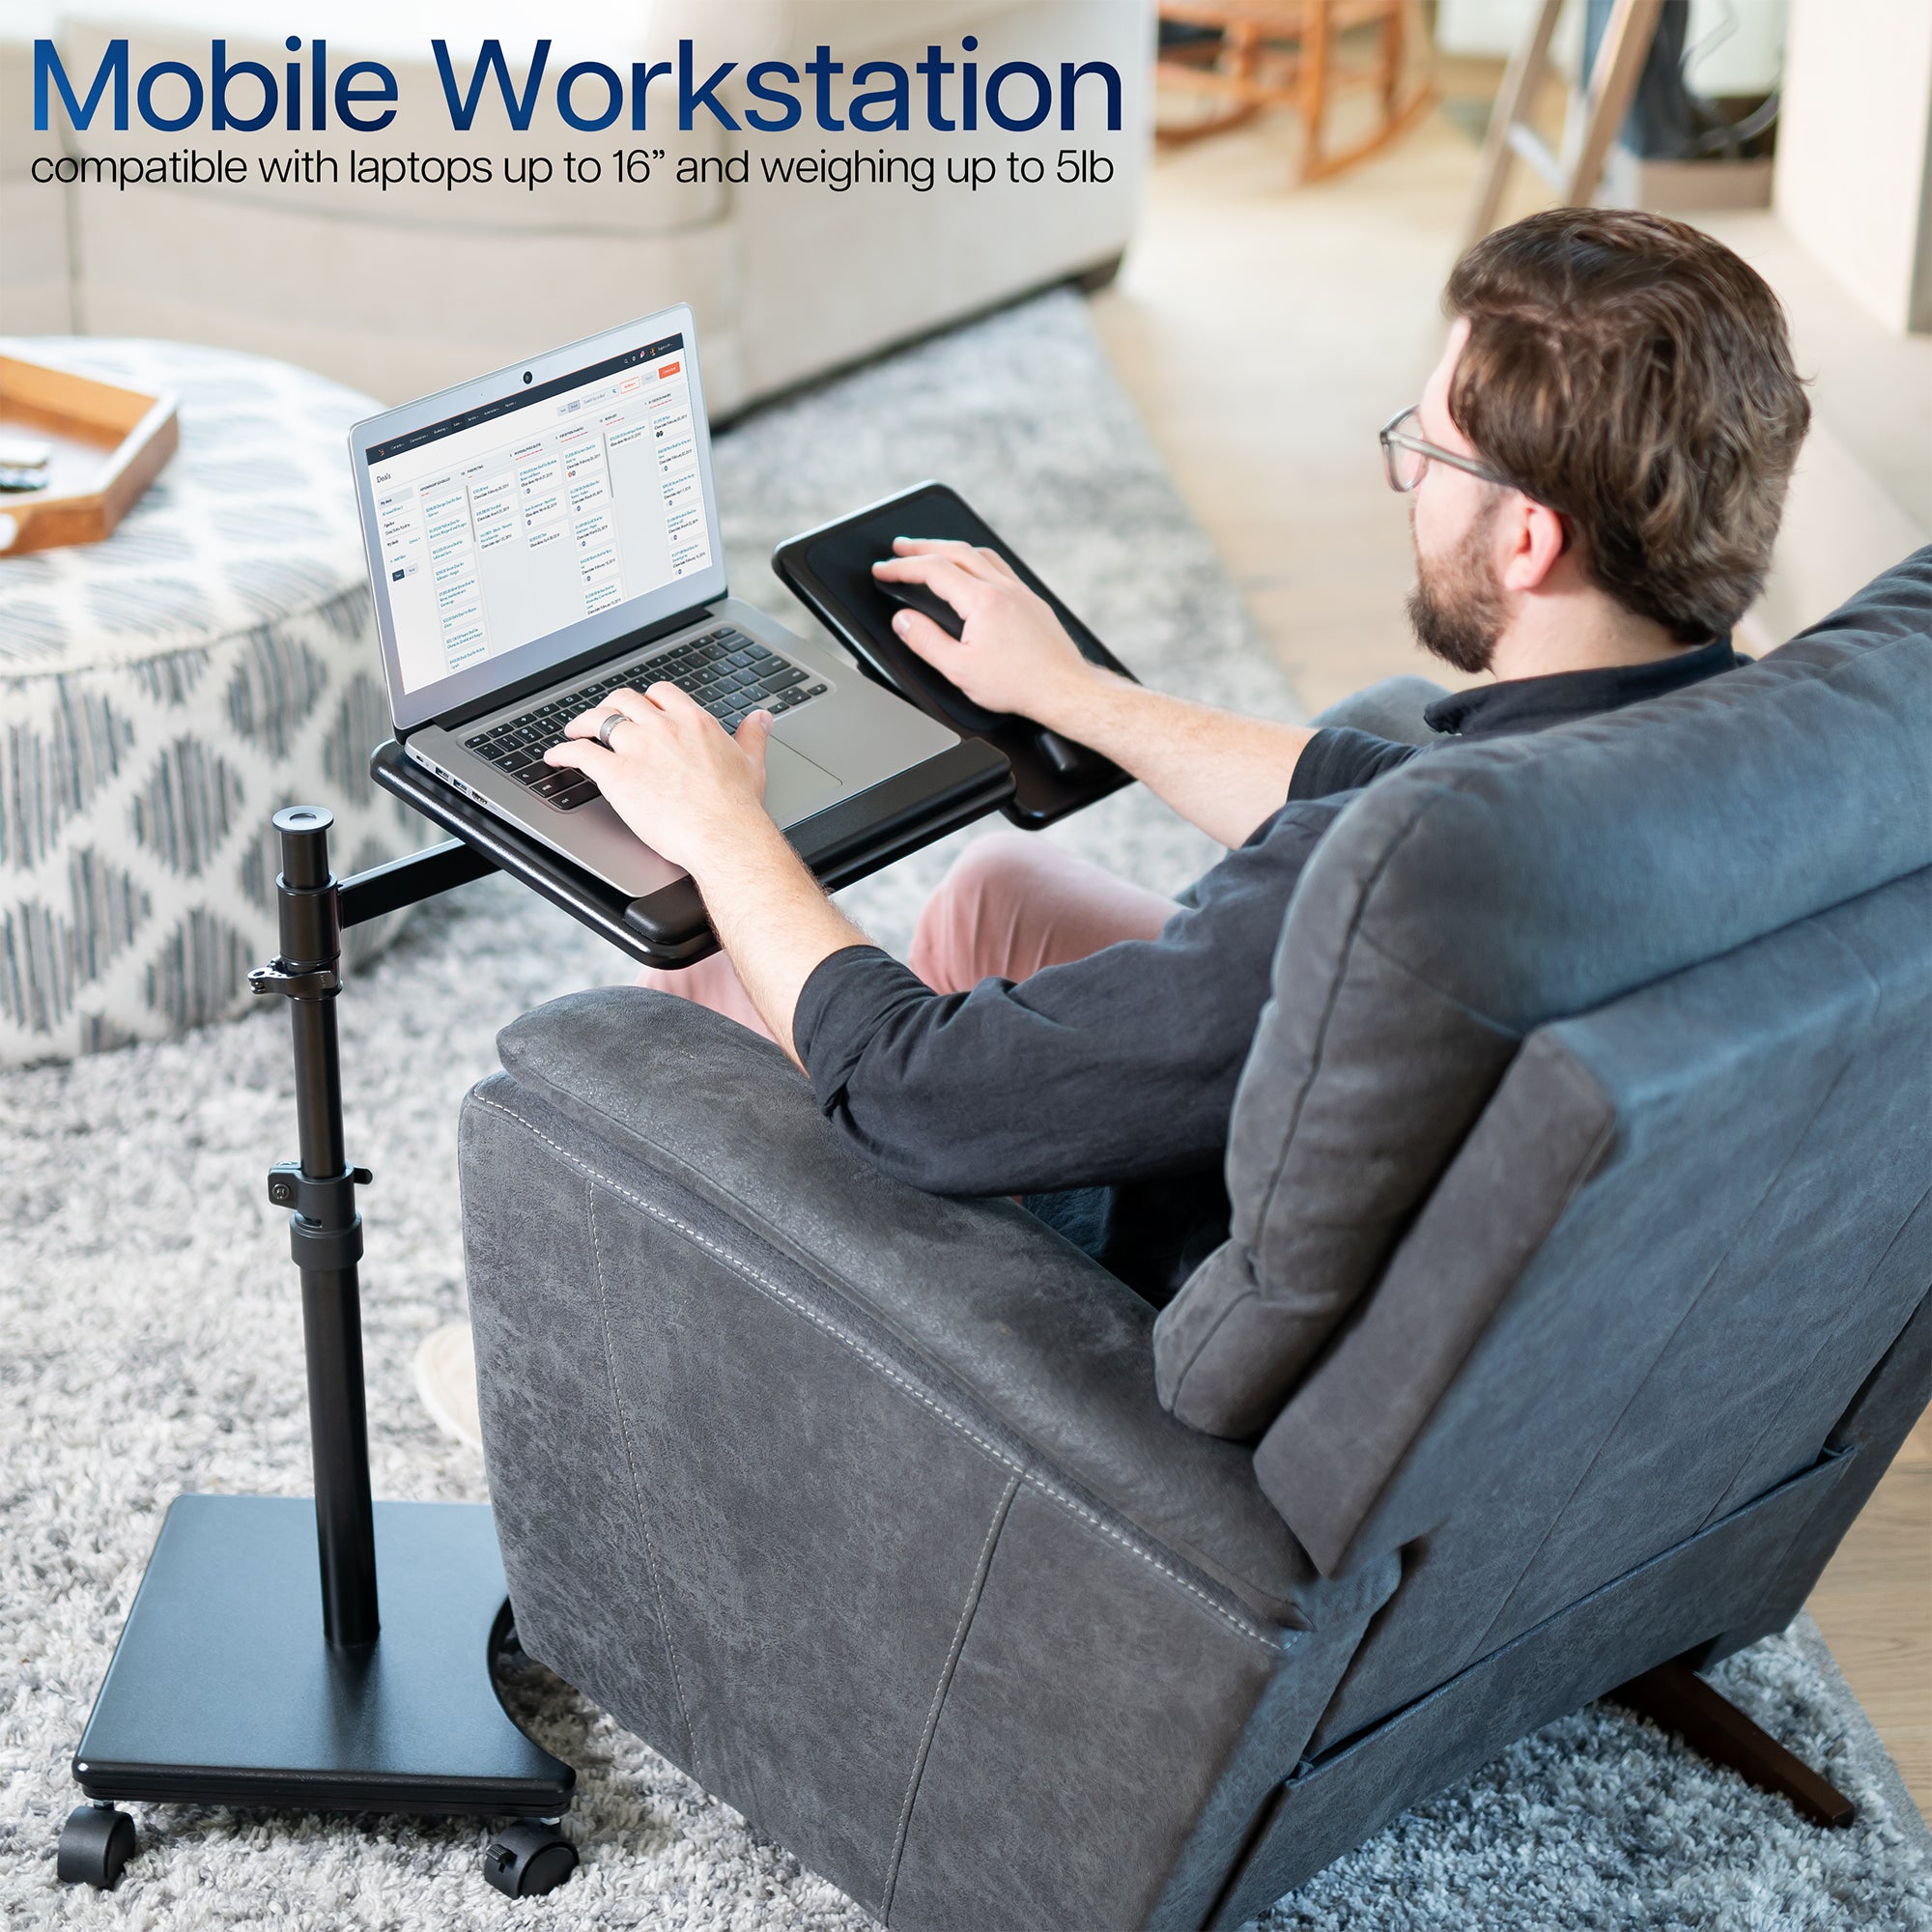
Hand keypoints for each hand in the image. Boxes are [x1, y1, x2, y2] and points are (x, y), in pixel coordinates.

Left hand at [545, 683, 774, 877]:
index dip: (645, 699)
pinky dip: (563, 752)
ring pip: (598, 719)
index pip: (661, 693)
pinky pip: (580, 753)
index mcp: (693, 722)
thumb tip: (762, 719)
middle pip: (624, 700)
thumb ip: (753, 735)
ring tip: (574, 731)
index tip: (641, 709)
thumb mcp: (752, 762)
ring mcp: (637, 748)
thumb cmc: (738, 807)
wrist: (723, 834)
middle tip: (603, 718)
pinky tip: (556, 757)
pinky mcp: (617, 774)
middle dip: (610, 707)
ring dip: (581, 723)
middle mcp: (662, 727)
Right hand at [872, 538, 1104, 728]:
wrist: (1065, 690)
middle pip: (956, 551)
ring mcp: (1021, 592)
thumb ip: (926, 641)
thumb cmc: (1020, 684)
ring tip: (933, 552)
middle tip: (899, 548)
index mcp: (983, 601)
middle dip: (922, 546)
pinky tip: (974, 571)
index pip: (933, 570)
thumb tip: (903, 621)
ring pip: (981, 554)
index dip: (902, 567)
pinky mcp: (1032, 601)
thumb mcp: (960, 670)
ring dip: (951, 548)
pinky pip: (1001, 567)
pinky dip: (977, 560)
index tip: (883, 570)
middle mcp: (1003, 588)